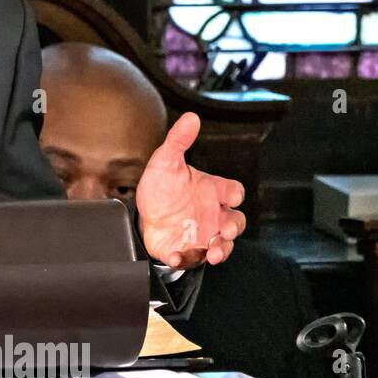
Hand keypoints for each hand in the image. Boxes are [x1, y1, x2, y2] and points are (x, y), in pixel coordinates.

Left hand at [135, 112, 245, 268]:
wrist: (142, 213)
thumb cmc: (161, 188)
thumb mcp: (165, 162)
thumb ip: (178, 141)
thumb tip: (190, 118)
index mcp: (211, 191)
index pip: (233, 191)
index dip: (234, 193)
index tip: (230, 196)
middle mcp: (212, 214)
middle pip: (235, 221)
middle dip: (234, 227)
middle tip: (226, 230)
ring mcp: (202, 234)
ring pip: (222, 244)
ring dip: (221, 249)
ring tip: (213, 252)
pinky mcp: (187, 250)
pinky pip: (192, 258)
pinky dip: (186, 258)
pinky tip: (176, 255)